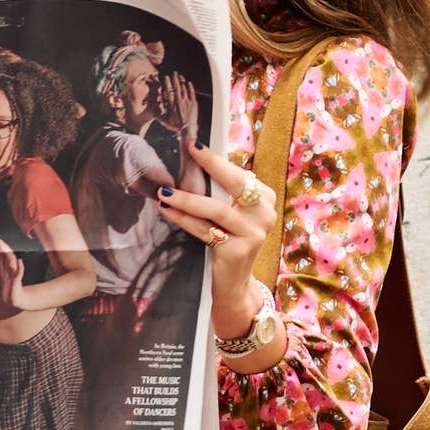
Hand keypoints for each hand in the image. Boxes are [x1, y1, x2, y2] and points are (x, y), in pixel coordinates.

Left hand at [0, 233, 23, 314]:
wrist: (9, 300)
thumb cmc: (1, 287)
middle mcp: (5, 265)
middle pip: (1, 252)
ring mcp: (11, 272)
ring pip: (10, 259)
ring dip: (6, 252)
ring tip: (1, 244)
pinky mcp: (16, 280)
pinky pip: (19, 273)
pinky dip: (20, 267)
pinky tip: (20, 261)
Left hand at [160, 136, 279, 338]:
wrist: (234, 285)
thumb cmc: (229, 241)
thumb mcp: (233, 214)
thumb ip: (224, 192)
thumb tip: (193, 161)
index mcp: (265, 199)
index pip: (240, 174)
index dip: (216, 160)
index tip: (194, 144)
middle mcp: (265, 214)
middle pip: (235, 184)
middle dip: (211, 165)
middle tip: (188, 149)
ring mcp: (254, 233)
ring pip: (216, 209)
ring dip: (187, 198)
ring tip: (163, 190)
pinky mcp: (237, 250)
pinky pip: (204, 229)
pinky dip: (183, 218)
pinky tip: (167, 209)